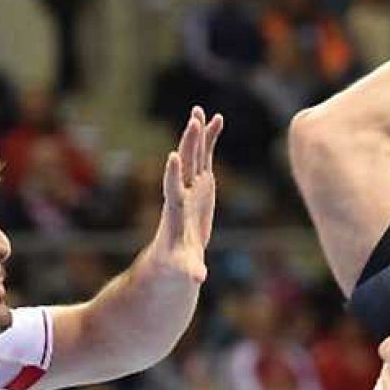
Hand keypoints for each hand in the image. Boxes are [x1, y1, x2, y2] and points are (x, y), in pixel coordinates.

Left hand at [145, 106, 224, 282]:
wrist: (175, 257)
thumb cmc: (176, 265)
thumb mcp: (183, 269)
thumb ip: (190, 270)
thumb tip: (198, 278)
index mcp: (175, 213)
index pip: (172, 190)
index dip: (172, 175)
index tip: (172, 158)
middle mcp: (181, 193)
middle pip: (183, 165)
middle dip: (188, 146)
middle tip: (192, 122)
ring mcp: (191, 185)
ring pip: (193, 155)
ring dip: (197, 134)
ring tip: (200, 111)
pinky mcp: (201, 183)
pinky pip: (206, 156)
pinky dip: (211, 139)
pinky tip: (218, 118)